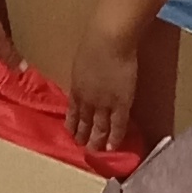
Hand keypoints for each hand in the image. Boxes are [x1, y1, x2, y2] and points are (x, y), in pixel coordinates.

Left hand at [69, 11, 142, 155]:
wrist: (108, 41)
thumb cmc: (94, 41)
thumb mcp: (81, 60)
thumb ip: (83, 71)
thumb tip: (85, 73)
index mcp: (77, 87)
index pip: (73, 110)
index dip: (72, 123)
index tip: (71, 133)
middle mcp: (87, 99)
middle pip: (84, 121)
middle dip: (82, 135)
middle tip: (81, 147)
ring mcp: (103, 104)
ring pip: (98, 127)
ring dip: (96, 141)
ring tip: (94, 152)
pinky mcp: (121, 104)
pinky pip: (117, 126)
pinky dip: (115, 138)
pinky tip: (112, 149)